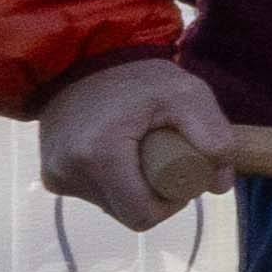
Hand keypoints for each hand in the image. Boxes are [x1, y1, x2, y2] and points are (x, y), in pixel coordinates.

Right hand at [39, 52, 236, 230]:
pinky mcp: (51, 174)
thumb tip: (220, 186)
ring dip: (133, 188)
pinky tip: (119, 153)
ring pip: (111, 205)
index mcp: (98, 157)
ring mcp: (55, 175)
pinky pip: (94, 192)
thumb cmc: (139, 76)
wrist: (84, 56)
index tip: (180, 174)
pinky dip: (114, 181)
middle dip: (153, 196)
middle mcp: (68, 172)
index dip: (170, 204)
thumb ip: (213, 134)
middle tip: (164, 159)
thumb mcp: (187, 93)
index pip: (142, 215)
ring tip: (139, 150)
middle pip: (127, 212)